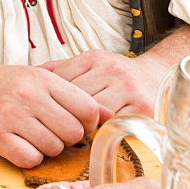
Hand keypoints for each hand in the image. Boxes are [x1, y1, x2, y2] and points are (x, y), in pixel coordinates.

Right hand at [0, 61, 104, 167]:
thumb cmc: (11, 84)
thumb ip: (77, 95)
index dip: (89, 122)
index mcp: (44, 79)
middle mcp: (28, 96)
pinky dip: (29, 156)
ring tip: (36, 134)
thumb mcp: (44, 78)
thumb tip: (111, 114)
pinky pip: (30, 159)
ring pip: (53, 148)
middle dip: (68, 137)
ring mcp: (10, 116)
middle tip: (55, 130)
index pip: (87, 109)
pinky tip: (22, 143)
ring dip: (49, 147)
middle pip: (72, 133)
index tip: (78, 123)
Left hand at [40, 50, 165, 117]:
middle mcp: (111, 70)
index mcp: (94, 58)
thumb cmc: (116, 74)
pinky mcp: (142, 107)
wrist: (157, 75)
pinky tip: (99, 130)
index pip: (62, 79)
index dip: (53, 97)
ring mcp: (128, 88)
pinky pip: (114, 123)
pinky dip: (104, 129)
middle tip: (61, 123)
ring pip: (94, 111)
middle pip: (77, 97)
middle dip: (68, 112)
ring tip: (80, 128)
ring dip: (85, 123)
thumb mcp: (90, 63)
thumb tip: (32, 72)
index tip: (51, 107)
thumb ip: (62, 68)